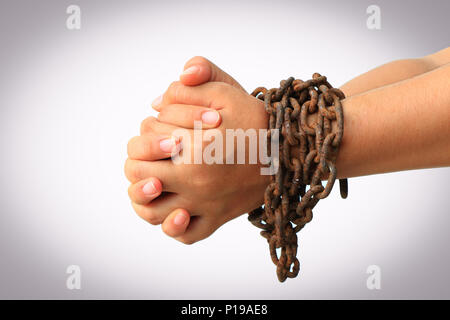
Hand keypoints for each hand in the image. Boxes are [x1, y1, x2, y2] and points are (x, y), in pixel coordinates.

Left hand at [126, 76, 268, 243]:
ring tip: (155, 182)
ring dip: (144, 197)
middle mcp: (194, 181)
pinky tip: (175, 209)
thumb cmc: (255, 121)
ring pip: (152, 213)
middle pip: (138, 178)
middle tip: (154, 155)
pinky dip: (172, 227)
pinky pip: (185, 235)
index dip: (144, 135)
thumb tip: (156, 101)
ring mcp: (204, 204)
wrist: (288, 152)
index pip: (140, 145)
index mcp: (192, 149)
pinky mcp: (217, 219)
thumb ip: (188, 86)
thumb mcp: (225, 91)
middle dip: (139, 162)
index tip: (162, 132)